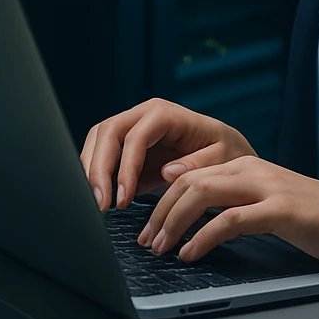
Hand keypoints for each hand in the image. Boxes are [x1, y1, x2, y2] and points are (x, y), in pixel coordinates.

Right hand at [79, 98, 255, 210]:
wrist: (225, 151)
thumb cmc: (227, 151)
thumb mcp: (224, 157)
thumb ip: (199, 164)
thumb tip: (168, 172)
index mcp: (165, 114)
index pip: (135, 136)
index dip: (125, 167)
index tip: (124, 198)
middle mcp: (144, 115)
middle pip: (108, 133)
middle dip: (98, 168)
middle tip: (100, 204)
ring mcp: (132, 127)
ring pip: (98, 140)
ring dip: (92, 171)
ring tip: (98, 204)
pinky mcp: (127, 146)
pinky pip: (102, 154)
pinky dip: (96, 174)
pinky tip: (100, 197)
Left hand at [137, 155, 318, 262]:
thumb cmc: (308, 215)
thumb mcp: (262, 200)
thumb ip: (230, 199)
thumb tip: (192, 214)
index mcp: (243, 164)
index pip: (189, 174)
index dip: (162, 199)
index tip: (147, 224)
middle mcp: (250, 168)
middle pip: (189, 181)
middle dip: (160, 211)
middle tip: (146, 238)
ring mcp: (265, 187)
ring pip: (203, 194)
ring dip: (174, 222)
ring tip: (161, 246)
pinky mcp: (279, 209)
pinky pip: (230, 220)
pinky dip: (203, 237)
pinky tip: (191, 253)